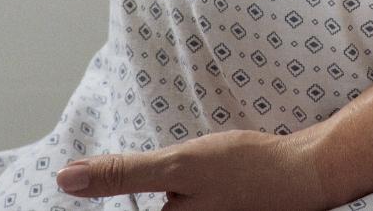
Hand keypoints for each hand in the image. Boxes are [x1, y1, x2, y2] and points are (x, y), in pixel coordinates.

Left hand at [54, 129, 327, 209]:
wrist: (306, 172)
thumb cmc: (248, 169)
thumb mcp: (180, 165)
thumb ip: (124, 174)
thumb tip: (66, 178)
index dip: (108, 191)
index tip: (85, 181)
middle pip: (147, 210)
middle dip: (146, 194)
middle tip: (152, 175)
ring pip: (166, 208)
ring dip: (161, 196)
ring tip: (185, 179)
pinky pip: (181, 207)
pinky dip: (180, 197)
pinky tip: (204, 183)